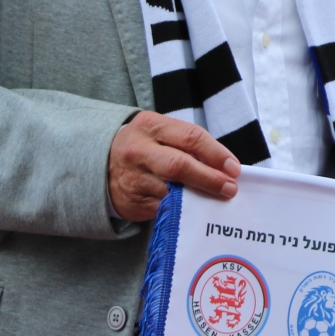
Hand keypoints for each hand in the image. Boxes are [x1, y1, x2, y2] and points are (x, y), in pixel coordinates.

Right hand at [107, 111, 242, 221]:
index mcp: (151, 126)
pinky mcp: (132, 201)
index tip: (234, 168)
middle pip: (180, 165)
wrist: (100, 163)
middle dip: (209, 178)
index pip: (191, 137)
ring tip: (217, 199)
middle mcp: (138, 150)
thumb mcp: (162, 133)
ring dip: (199, 197)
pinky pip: (164, 207)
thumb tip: (225, 167)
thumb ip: (190, 145)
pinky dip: (184, 209)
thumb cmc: (146, 146)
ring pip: (173, 191)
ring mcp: (133, 177)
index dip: (216, 154)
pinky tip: (196, 208)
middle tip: (229, 188)